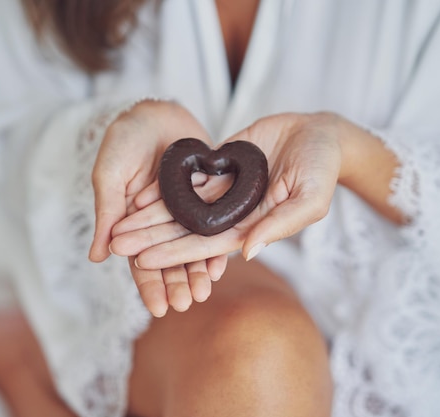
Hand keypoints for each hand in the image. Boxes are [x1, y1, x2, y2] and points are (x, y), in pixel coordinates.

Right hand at [88, 99, 225, 316]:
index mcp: (134, 223)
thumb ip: (108, 215)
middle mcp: (162, 223)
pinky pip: (213, 224)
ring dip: (197, 270)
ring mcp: (185, 212)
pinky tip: (224, 262)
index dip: (149, 286)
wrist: (155, 112)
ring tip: (204, 292)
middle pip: (170, 260)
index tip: (158, 309)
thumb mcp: (111, 177)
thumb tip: (97, 258)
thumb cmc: (125, 142)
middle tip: (187, 304)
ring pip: (192, 248)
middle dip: (177, 284)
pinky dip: (216, 242)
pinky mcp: (208, 197)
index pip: (141, 261)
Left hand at [110, 112, 345, 269]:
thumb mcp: (310, 199)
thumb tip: (248, 252)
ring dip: (150, 216)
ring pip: (181, 207)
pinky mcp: (220, 167)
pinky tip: (138, 196)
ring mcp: (225, 190)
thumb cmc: (322, 168)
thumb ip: (279, 225)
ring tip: (118, 224)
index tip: (144, 260)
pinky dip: (164, 188)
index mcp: (253, 226)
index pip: (207, 245)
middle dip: (151, 238)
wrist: (319, 133)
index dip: (175, 252)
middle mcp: (233, 213)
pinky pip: (187, 179)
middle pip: (186, 229)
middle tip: (117, 245)